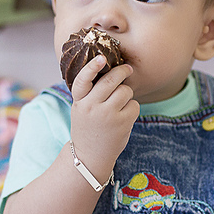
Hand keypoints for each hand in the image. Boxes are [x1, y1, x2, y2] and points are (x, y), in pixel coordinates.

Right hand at [69, 56, 138, 181]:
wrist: (90, 155)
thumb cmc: (88, 127)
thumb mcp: (81, 109)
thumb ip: (91, 92)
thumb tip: (113, 70)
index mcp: (79, 101)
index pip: (83, 80)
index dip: (92, 67)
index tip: (101, 58)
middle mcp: (92, 107)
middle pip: (111, 80)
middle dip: (122, 72)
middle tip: (127, 68)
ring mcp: (107, 115)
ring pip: (125, 91)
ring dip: (127, 94)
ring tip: (120, 103)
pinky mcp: (122, 123)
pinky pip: (134, 105)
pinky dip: (132, 108)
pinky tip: (124, 116)